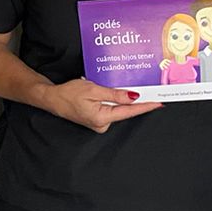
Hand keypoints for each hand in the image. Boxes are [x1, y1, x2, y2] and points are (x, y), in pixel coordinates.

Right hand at [41, 78, 160, 133]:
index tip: (159, 102)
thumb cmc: (68, 94)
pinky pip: (110, 108)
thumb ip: (114, 94)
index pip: (129, 111)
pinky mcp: (97, 119)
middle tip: (146, 88)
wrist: (52, 99)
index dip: (146, 106)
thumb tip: (133, 96)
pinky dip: (112, 100)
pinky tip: (108, 92)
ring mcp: (99, 123)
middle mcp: (102, 124)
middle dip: (133, 99)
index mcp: (102, 118)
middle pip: (124, 110)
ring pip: (117, 108)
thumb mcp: (93, 89)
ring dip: (120, 98)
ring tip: (116, 86)